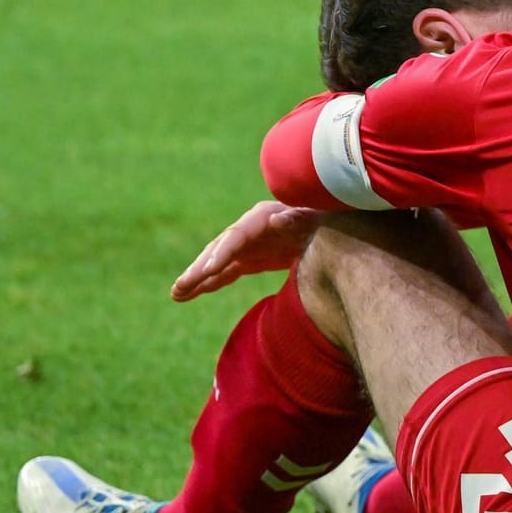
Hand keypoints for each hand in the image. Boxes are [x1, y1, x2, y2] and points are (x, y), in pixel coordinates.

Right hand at [171, 200, 323, 301]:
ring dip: (197, 279)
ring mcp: (248, 245)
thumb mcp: (317, 217)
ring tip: (176, 294)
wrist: (335, 226)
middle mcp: (250, 229)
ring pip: (217, 264)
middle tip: (180, 287)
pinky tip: (191, 294)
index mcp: (263, 217)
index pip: (236, 236)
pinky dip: (210, 284)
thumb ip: (298, 217)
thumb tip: (276, 219)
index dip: (221, 253)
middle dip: (199, 269)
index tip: (205, 271)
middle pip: (219, 249)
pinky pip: (226, 273)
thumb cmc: (327, 220)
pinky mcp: (251, 259)